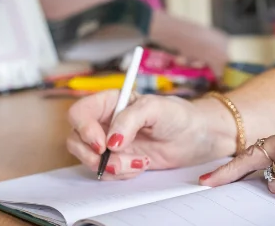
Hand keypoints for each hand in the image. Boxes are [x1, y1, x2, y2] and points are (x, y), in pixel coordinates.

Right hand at [66, 91, 232, 179]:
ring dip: (110, 166)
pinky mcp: (119, 160)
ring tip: (136, 162)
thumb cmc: (178, 115)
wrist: (197, 138)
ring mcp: (111, 143)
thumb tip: (111, 140)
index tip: (102, 144)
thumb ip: (130, 119)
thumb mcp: (155, 108)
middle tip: (115, 160)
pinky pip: (106, 171)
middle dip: (92, 154)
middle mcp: (106, 121)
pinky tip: (140, 166)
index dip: (84, 129)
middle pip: (77, 138)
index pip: (80, 112)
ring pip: (89, 158)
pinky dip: (120, 173)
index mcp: (110, 101)